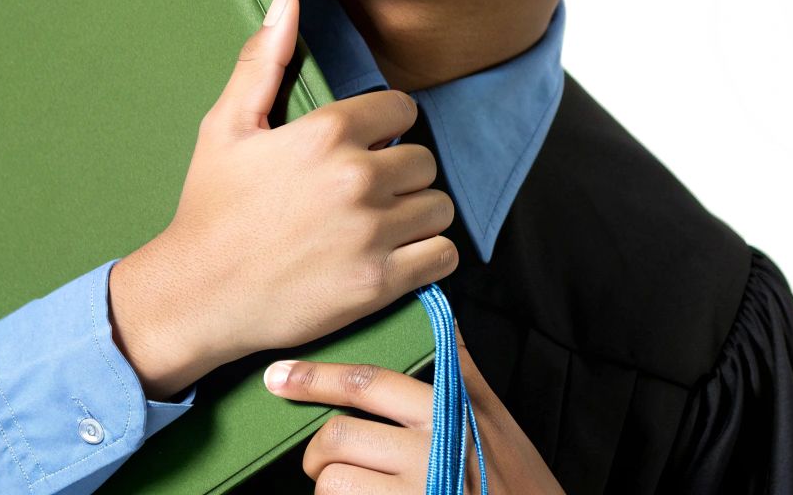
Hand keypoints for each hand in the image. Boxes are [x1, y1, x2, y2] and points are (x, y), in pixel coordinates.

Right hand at [110, 0, 460, 397]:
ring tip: (383, 224)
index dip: (387, 127)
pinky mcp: (379, 281)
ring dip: (418, 214)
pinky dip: (430, 256)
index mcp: (326, 134)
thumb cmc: (211, 208)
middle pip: (423, 159)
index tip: (367, 146)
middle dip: (401, 173)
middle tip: (368, 193)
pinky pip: (443, 255)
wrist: (195, 295)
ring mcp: (371, 232)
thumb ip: (264, 60)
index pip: (402, 109)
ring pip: (438, 206)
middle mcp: (356, 178)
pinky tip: (400, 255)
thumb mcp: (226, 127)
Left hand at [265, 321, 564, 493]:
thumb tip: (438, 314)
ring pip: (334, 482)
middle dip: (319, 452)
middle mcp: (433, 448)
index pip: (371, 383)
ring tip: (355, 490)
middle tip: (323, 461)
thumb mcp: (493, 416)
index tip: (280, 377)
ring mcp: (418, 489)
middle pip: (339, 435)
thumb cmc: (512, 475)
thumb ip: (459, 369)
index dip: (319, 378)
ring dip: (333, 489)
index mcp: (450, 411)